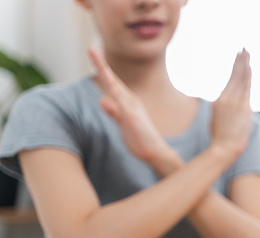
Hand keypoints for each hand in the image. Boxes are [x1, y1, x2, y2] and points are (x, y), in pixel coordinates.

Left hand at [88, 47, 169, 164]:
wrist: (156, 151)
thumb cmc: (140, 138)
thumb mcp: (123, 123)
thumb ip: (113, 111)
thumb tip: (102, 99)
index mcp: (128, 102)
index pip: (112, 83)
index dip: (102, 69)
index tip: (93, 55)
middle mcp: (131, 101)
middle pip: (113, 80)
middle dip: (101, 64)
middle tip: (90, 49)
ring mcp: (132, 108)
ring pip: (116, 88)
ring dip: (106, 73)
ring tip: (96, 58)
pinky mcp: (132, 118)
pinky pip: (121, 103)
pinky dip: (115, 92)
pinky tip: (108, 84)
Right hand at [211, 49, 251, 158]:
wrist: (223, 148)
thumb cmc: (221, 139)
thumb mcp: (218, 122)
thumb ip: (224, 112)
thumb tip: (228, 109)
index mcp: (218, 102)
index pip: (229, 81)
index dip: (234, 69)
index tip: (238, 58)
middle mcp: (224, 98)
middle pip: (233, 76)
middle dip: (239, 62)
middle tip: (243, 49)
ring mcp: (233, 102)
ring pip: (239, 79)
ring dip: (243, 64)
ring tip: (246, 51)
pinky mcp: (242, 106)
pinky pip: (245, 87)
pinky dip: (247, 75)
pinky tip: (249, 66)